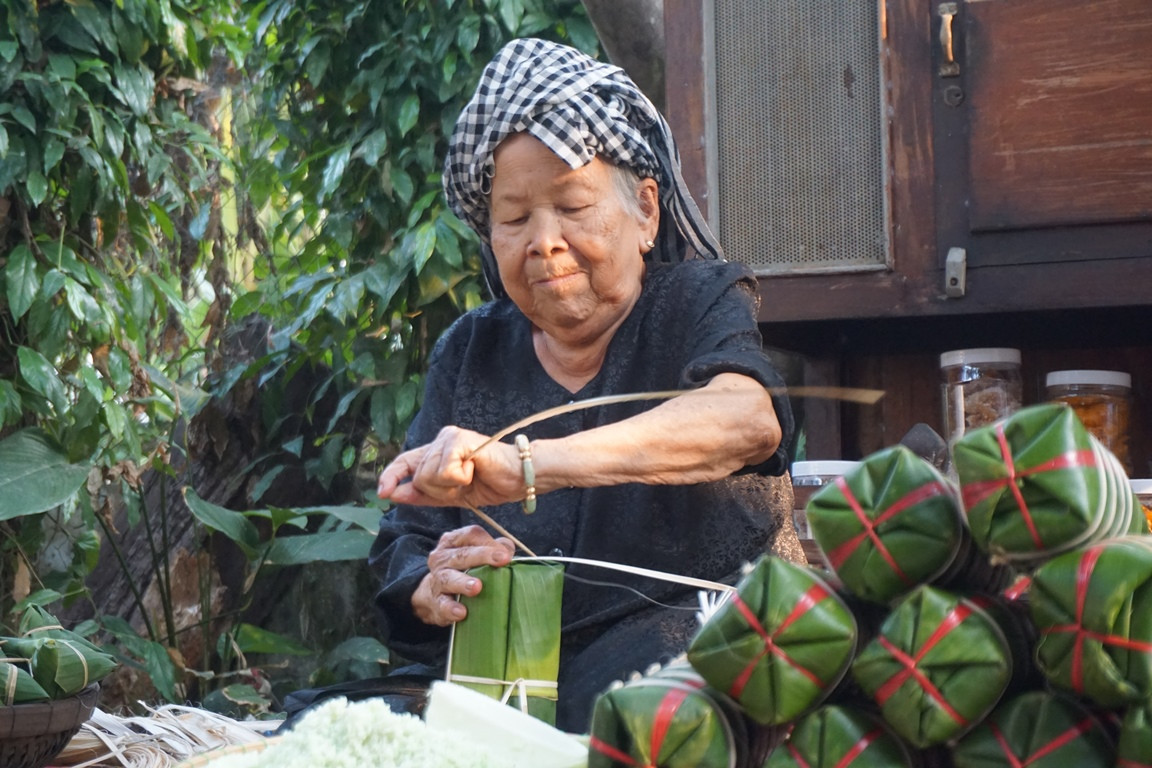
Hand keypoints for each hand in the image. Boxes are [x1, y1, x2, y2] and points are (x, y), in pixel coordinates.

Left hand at [376, 426, 524, 507]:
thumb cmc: (492, 483)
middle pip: (419, 477)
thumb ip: (423, 494)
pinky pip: (444, 472)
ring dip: (450, 487)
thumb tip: (392, 494)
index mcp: (438, 450)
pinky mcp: (459, 440)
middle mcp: (441, 439)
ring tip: (471, 477)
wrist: (520, 477)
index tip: (383, 493)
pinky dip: (459, 479)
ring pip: (429, 476)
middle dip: (438, 491)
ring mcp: (450, 437)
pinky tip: (475, 470)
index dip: (392, 477)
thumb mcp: (451, 495)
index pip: (405, 462)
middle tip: (464, 485)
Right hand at [411, 525, 514, 625]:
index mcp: (453, 541)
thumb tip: (509, 551)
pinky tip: (462, 612)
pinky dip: (451, 608)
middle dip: (483, 556)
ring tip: (477, 587)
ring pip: (448, 578)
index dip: (489, 542)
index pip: (471, 535)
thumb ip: (494, 549)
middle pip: (462, 554)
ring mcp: (436, 580)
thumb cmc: (463, 570)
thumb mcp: (476, 555)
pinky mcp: (435, 602)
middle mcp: (442, 558)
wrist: (434, 596)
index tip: (506, 554)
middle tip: (502, 560)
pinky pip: (442, 604)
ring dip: (463, 583)